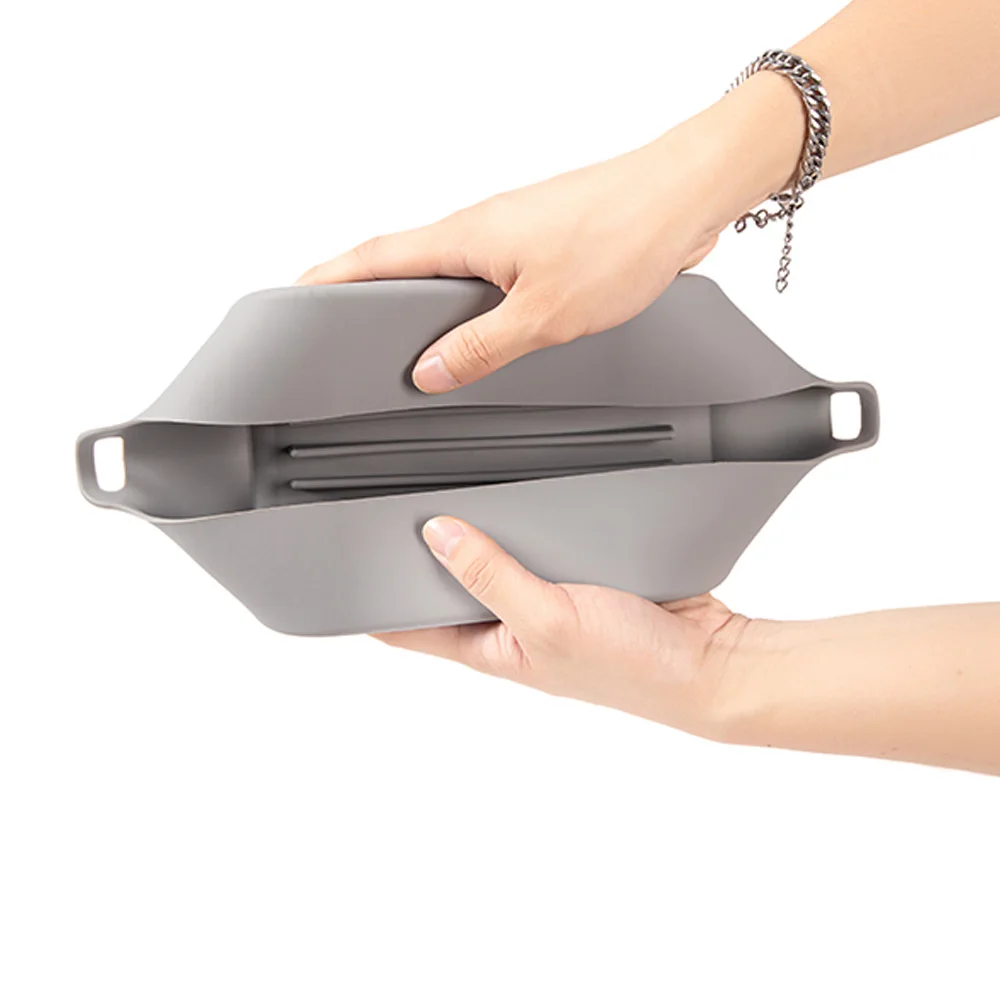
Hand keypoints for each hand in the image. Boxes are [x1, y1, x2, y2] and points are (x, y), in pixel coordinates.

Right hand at [297, 127, 731, 392]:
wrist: (685, 196)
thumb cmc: (623, 235)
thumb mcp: (545, 314)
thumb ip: (482, 348)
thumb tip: (431, 372)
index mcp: (467, 236)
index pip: (376, 257)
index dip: (330, 278)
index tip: (294, 294)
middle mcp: (483, 227)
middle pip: (405, 261)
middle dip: (366, 291)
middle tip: (339, 324)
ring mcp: (514, 232)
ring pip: (450, 271)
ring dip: (422, 300)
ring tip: (402, 338)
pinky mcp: (544, 242)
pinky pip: (489, 275)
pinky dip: (469, 302)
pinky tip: (479, 327)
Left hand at [375, 516, 759, 738]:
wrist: (709, 659)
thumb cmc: (631, 667)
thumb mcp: (547, 620)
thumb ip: (490, 576)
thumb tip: (436, 534)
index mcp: (487, 648)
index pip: (406, 628)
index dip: (369, 599)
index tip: (342, 561)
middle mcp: (508, 623)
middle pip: (446, 584)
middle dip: (422, 549)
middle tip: (395, 496)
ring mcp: (542, 597)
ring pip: (494, 554)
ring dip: (479, 526)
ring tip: (453, 480)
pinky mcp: (577, 573)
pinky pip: (538, 540)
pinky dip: (527, 518)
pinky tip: (522, 487)